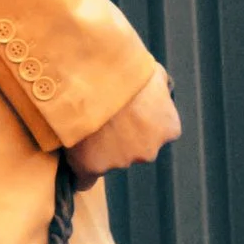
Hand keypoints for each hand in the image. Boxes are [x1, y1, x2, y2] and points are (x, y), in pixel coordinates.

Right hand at [65, 66, 180, 178]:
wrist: (93, 73)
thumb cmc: (124, 66)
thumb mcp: (152, 71)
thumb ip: (158, 87)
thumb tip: (157, 88)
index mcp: (169, 128)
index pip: (158, 133)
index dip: (141, 122)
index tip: (127, 112)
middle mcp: (149, 150)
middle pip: (134, 150)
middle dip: (121, 137)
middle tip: (102, 115)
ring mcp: (121, 161)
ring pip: (110, 160)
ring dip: (99, 146)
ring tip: (83, 122)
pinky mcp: (93, 167)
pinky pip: (85, 178)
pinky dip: (80, 171)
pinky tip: (74, 160)